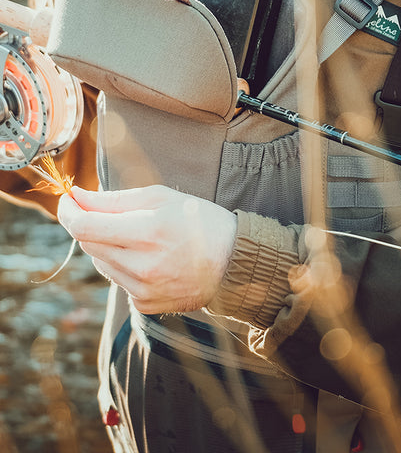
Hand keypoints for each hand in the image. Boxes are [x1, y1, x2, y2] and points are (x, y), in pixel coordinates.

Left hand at [57, 185, 236, 314]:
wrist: (233, 262)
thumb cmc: (199, 220)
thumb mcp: (161, 197)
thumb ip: (113, 199)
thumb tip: (76, 197)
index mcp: (148, 232)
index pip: (85, 226)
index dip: (68, 211)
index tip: (66, 200)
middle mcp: (143, 266)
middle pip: (89, 244)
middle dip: (90, 224)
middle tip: (103, 211)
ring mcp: (143, 289)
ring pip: (101, 262)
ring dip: (108, 245)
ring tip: (138, 235)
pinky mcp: (145, 304)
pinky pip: (118, 280)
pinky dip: (124, 265)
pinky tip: (150, 257)